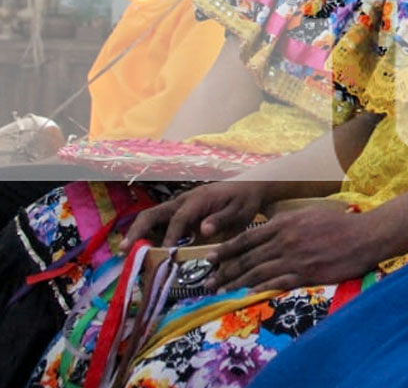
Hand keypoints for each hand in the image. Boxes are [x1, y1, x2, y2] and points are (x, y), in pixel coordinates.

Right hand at [124, 181, 265, 247]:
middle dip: (136, 231)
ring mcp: (178, 207)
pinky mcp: (178, 214)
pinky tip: (143, 253)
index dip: (170, 236)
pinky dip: (148, 236)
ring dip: (137, 234)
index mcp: (198, 200)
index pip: (178, 219)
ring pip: (151, 218)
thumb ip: (222, 219)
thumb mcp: (239, 210)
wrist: (249, 187)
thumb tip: (203, 229)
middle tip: (124, 250)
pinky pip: (158, 224)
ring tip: (126, 254)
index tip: (166, 254)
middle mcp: (182, 202)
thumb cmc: (244, 200)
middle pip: (152, 214)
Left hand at [206, 205, 383, 291]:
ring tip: (220, 290)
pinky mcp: (305, 274)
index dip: (227, 248)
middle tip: (207, 280)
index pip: (247, 237)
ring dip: (236, 282)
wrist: (364, 236)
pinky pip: (276, 282)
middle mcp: (284, 241)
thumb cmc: (339, 223)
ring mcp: (294, 258)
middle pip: (247, 257)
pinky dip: (259, 289)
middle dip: (224, 270)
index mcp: (284, 224)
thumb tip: (268, 230)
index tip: (211, 257)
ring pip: (256, 272)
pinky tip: (247, 295)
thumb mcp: (309, 214)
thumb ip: (286, 222)